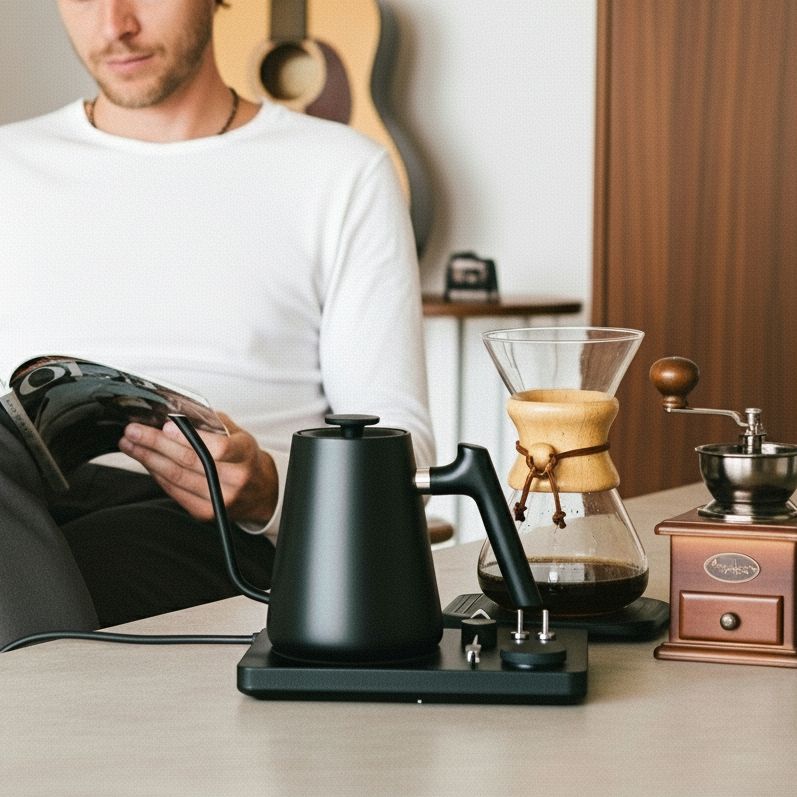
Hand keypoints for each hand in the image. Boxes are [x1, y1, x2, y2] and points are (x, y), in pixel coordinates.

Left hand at [118, 413, 277, 525]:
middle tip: (135, 432)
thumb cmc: (246, 459)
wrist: (261, 492)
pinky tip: (147, 462)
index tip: (165, 426)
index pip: (216, 447)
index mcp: (245, 454)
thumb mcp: (238, 435)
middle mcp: (236, 479)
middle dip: (156, 444)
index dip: (188, 437)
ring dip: (149, 459)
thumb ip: (211, 424)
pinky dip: (157, 475)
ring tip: (132, 445)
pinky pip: (175, 492)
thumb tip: (177, 415)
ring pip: (177, 477)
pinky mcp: (207, 513)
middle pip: (189, 461)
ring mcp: (221, 499)